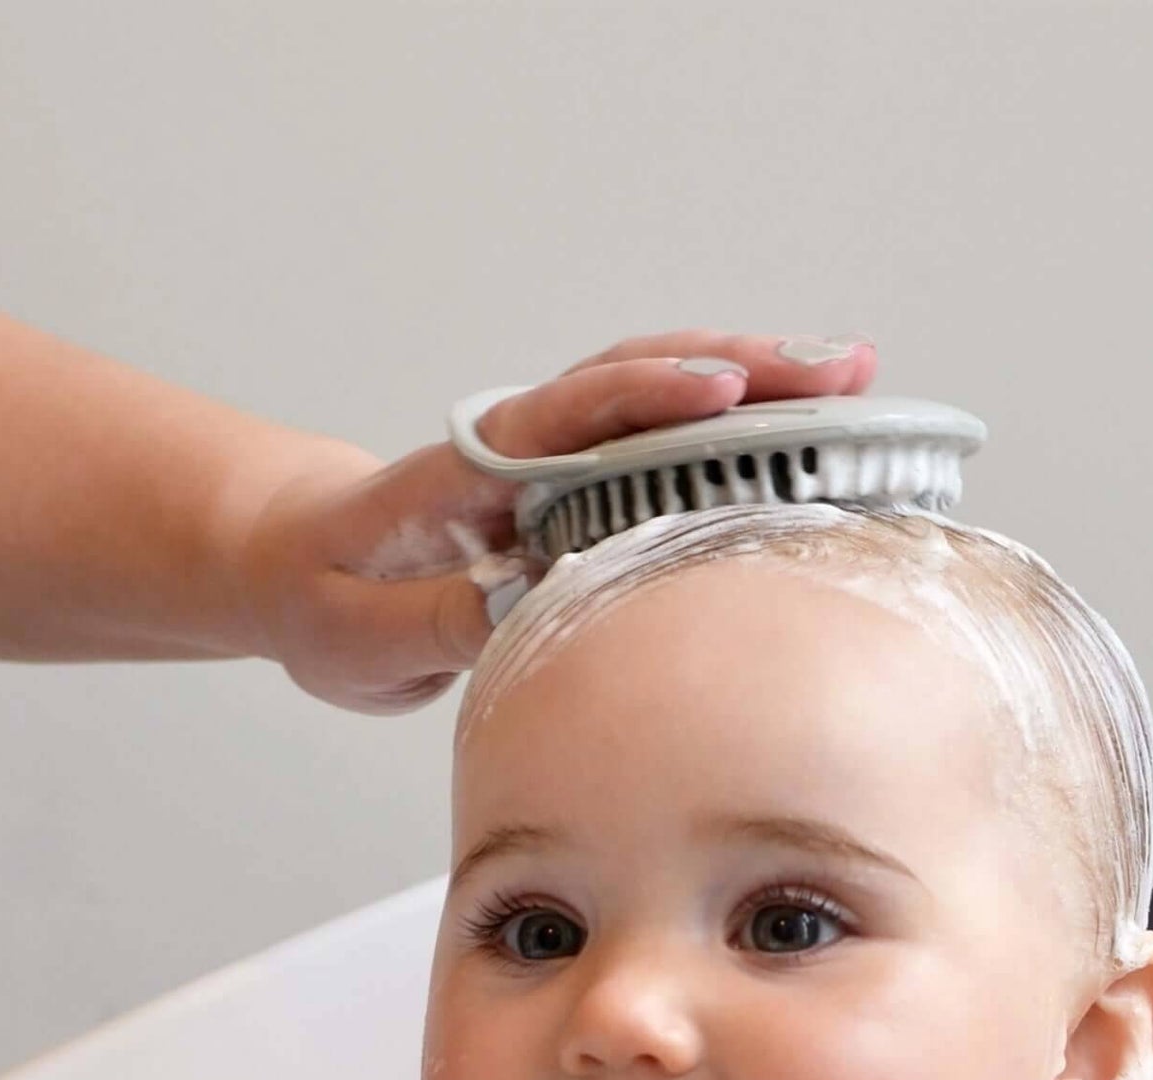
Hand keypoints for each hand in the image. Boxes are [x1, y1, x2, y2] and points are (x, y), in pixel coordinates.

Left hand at [229, 331, 875, 713]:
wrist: (301, 571)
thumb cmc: (323, 601)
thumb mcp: (355, 637)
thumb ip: (433, 622)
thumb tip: (520, 603)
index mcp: (465, 470)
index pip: (568, 417)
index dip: (648, 400)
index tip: (724, 392)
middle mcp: (521, 446)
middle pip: (640, 383)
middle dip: (745, 371)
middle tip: (842, 372)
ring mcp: (556, 458)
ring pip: (665, 400)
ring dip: (757, 384)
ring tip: (851, 379)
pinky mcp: (579, 486)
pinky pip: (666, 443)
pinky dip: (737, 428)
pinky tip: (807, 432)